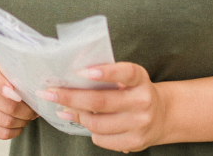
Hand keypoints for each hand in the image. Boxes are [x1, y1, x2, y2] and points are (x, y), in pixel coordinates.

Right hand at [0, 60, 37, 139]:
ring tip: (28, 117)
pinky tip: (19, 126)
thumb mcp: (14, 70)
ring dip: (22, 122)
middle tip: (35, 111)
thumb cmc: (8, 77)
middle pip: (8, 106)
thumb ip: (23, 77)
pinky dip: (14, 132)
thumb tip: (40, 94)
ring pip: (6, 121)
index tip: (20, 97)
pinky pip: (1, 133)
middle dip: (27, 112)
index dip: (9, 90)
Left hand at [42, 63, 167, 152]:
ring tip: (66, 110)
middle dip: (70, 97)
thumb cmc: (134, 93)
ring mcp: (140, 124)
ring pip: (97, 123)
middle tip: (49, 93)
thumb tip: (68, 82)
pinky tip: (87, 123)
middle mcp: (143, 101)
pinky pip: (102, 139)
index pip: (125, 73)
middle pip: (100, 101)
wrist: (162, 116)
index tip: (80, 72)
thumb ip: (106, 78)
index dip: (104, 72)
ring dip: (77, 116)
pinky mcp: (135, 142)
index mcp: (140, 80)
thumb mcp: (127, 80)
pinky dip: (90, 131)